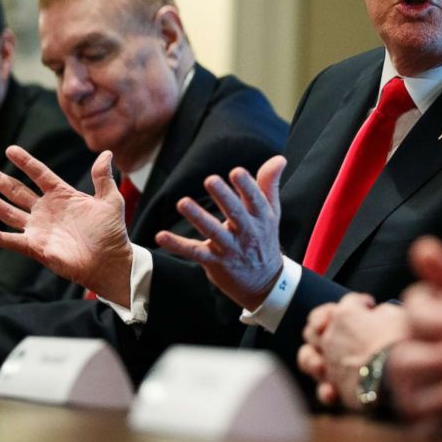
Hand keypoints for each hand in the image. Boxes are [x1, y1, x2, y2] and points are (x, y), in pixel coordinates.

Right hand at [0, 146, 132, 305]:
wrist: (110, 261)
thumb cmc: (111, 231)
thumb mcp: (110, 200)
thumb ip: (103, 177)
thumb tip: (106, 153)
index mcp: (63, 196)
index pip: (40, 174)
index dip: (26, 162)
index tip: (10, 149)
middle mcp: (47, 210)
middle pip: (17, 191)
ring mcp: (39, 228)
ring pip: (10, 213)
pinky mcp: (36, 247)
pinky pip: (13, 241)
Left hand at [156, 156, 285, 310]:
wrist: (265, 283)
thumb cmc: (264, 239)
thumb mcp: (271, 213)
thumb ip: (269, 184)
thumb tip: (279, 158)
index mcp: (262, 218)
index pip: (256, 200)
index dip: (247, 186)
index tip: (237, 172)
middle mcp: (247, 233)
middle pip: (236, 214)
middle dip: (224, 197)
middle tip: (211, 180)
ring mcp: (230, 249)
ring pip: (213, 232)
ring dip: (198, 217)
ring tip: (183, 203)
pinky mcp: (215, 262)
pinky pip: (194, 252)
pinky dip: (177, 244)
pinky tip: (161, 235)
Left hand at [298, 293, 408, 409]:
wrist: (397, 376)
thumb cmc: (400, 342)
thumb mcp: (398, 316)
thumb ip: (384, 312)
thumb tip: (380, 314)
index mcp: (346, 314)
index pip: (350, 302)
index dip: (362, 303)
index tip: (370, 307)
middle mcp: (331, 336)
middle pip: (316, 325)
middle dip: (326, 324)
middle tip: (343, 330)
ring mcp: (328, 362)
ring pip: (307, 357)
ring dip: (314, 358)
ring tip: (326, 362)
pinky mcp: (332, 387)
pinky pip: (322, 389)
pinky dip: (327, 390)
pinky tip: (335, 390)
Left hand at [388, 236, 441, 437]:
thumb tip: (420, 246)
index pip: (415, 298)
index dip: (418, 316)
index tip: (431, 333)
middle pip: (408, 324)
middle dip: (408, 344)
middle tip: (421, 366)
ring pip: (406, 362)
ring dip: (409, 379)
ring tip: (421, 392)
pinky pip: (426, 401)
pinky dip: (425, 413)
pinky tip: (435, 416)